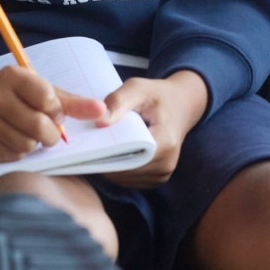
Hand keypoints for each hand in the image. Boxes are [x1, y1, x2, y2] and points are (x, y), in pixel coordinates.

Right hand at [0, 64, 104, 162]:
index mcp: (12, 76)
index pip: (47, 99)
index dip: (56, 111)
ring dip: (34, 144)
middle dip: (50, 134)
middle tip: (47, 131)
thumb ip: (74, 103)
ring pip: (26, 144)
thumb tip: (102, 110)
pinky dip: (19, 152)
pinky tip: (13, 140)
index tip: (53, 112)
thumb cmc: (19, 97)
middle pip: (38, 126)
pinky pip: (11, 155)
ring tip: (28, 133)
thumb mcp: (44, 92)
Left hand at [99, 70, 207, 188]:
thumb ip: (118, 102)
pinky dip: (116, 169)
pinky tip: (111, 153)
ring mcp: (162, 175)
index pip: (130, 158)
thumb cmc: (156, 95)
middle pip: (125, 171)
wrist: (180, 105)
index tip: (91, 141)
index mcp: (166, 142)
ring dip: (109, 166)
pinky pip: (129, 181)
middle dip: (105, 159)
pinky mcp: (156, 179)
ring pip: (124, 179)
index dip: (108, 152)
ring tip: (100, 146)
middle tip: (89, 143)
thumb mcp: (138, 88)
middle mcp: (166, 164)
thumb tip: (99, 122)